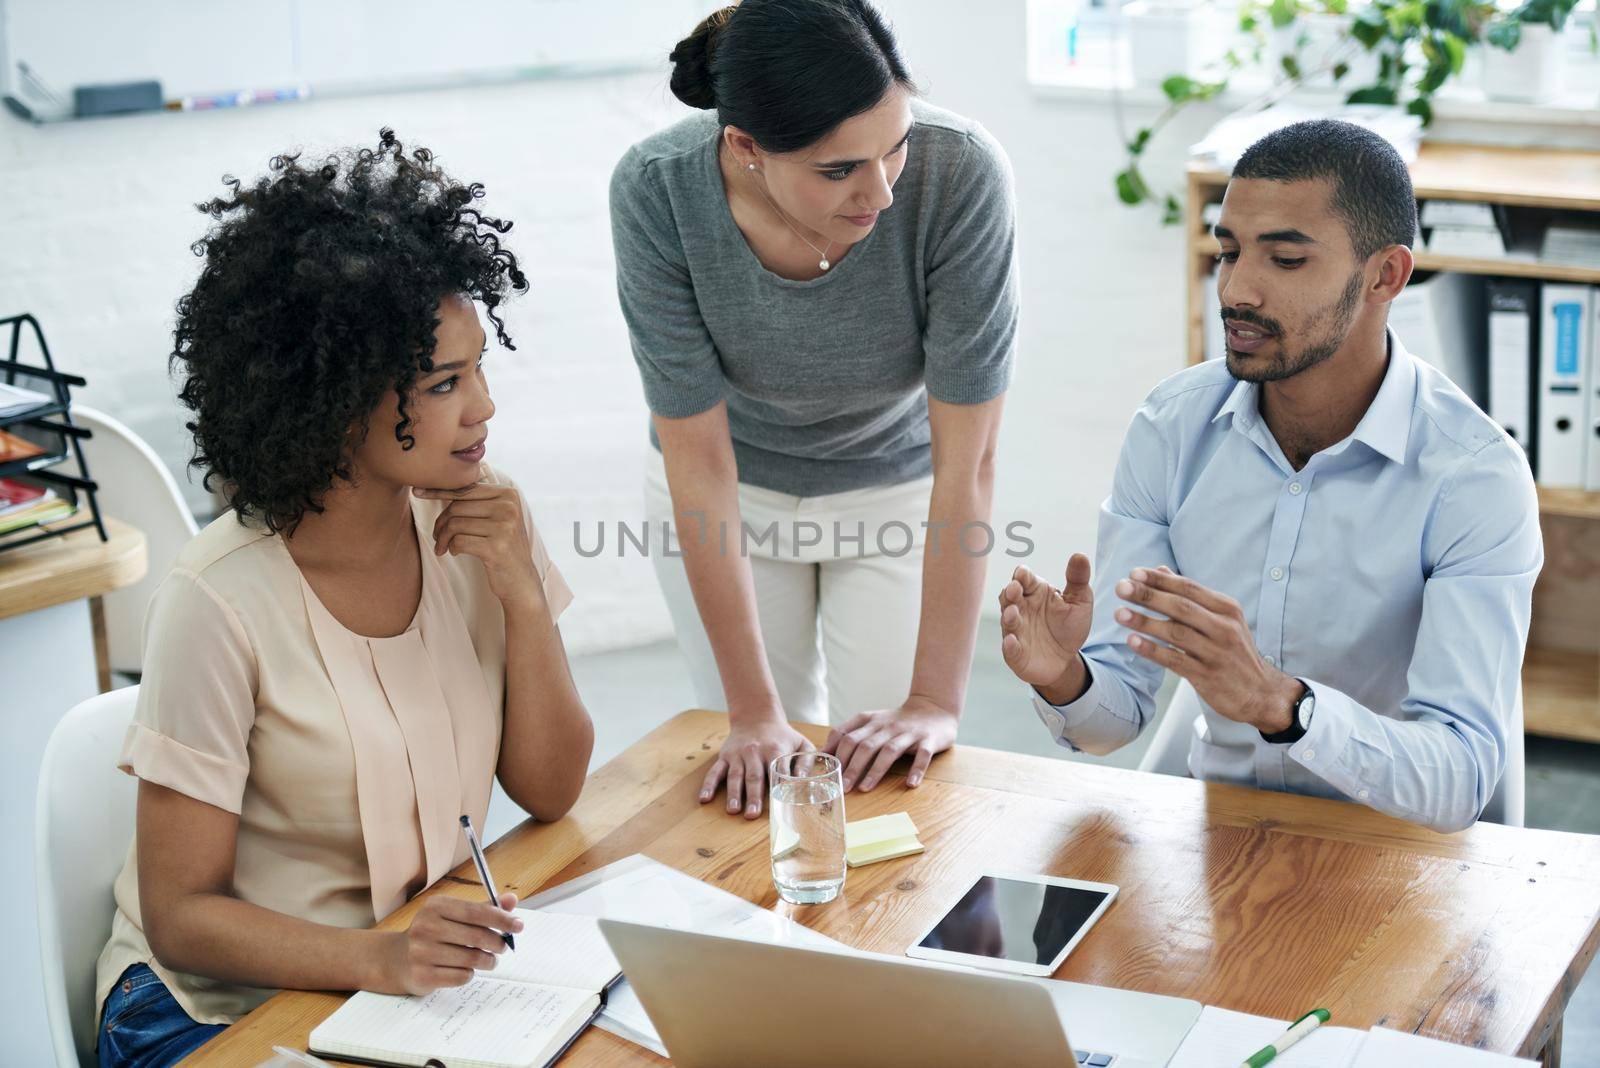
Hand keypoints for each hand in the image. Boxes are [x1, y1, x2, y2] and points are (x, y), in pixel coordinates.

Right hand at [378, 892, 523, 995]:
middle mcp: (425, 927)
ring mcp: (421, 953)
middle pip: (477, 936)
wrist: (396, 960)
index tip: (519, 925)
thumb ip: (483, 908)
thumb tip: (512, 900)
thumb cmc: (433, 934)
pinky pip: (462, 976)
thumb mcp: (453, 915)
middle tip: (503, 946)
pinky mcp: (422, 976)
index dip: (501, 919)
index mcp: (435, 906)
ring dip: (488, 961)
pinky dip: (470, 973)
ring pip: (472, 958)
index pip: (476, 912)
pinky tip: (466, 968)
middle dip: (497, 942)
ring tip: (489, 960)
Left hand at [414, 483, 542, 607]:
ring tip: (444, 547)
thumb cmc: (502, 546)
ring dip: (443, 538)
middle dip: (441, 522)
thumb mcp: (496, 518)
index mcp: (509, 494)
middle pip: (457, 506)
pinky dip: (452, 548)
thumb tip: (437, 484)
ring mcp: (504, 527)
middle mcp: (509, 507)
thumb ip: (477, 501)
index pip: (466, 489)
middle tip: (438, 537)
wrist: (521, 580)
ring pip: (455, 524)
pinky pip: (459, 541)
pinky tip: (455, 553)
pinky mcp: (496, 547)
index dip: (438, 491)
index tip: (417, 492)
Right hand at [701, 716, 813, 818]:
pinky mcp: (725, 756)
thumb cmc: (783, 736)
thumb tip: (803, 781)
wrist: (757, 716)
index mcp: (775, 749)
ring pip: (735, 775)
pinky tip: (704, 799)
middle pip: (754, 776)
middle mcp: (754, 752)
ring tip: (733, 810)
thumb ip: (806, 762)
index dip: (777, 786)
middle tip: (752, 814)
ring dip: (733, 793)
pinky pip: (715, 771)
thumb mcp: (801, 744)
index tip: (778, 803)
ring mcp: (738, 754)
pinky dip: (708, 785)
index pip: (776, 770)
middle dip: (753, 796)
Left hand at [825, 696, 956, 791]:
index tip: (826, 771)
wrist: (934, 708)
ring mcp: (908, 733)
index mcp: (871, 721)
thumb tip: (824, 752)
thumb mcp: (872, 722)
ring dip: (875, 771)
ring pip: (889, 751)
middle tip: (842, 787)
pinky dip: (917, 770)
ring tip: (864, 789)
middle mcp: (887, 726)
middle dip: (851, 767)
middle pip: (865, 745)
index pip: (847, 735)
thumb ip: (850, 734)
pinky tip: (910, 784)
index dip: (835, 752)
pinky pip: (922, 756)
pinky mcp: (928, 740)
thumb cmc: (897, 721)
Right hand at [998, 555, 1094, 701]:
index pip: (1024, 579)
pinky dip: (1009, 645)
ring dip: (1008, 616)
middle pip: (1010, 596)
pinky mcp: (1015, 653)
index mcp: (1035, 593)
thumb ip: (1078, 579)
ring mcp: (1016, 631)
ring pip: (1007, 621)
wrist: (1067, 659)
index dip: (1022, 575)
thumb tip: (1080, 555)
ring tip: (1013, 613)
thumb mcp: (1080, 601)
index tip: (1023, 573)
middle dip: (1010, 592)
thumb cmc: (1069, 626)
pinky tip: (1013, 641)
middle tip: (1015, 588)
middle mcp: (1021, 609)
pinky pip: (1010, 648)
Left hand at [1113, 566, 1300, 733]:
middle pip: (1181, 606)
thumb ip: (1191, 596)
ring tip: (1119, 613)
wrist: (1261, 693)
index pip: (1189, 588)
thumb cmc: (1233, 651)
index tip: (1134, 572)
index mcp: (1227, 609)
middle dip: (1148, 595)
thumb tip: (1160, 569)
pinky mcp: (1208, 676)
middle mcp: (1224, 628)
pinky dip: (1152, 650)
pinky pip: (1176, 660)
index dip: (1160, 579)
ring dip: (1145, 621)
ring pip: (1176, 633)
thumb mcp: (1221, 619)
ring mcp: (1216, 653)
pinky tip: (1132, 642)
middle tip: (1121, 587)